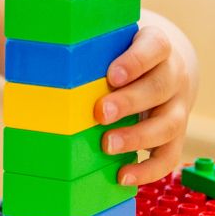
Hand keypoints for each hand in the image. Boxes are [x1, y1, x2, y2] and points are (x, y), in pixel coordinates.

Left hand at [96, 24, 196, 185]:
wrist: (163, 65)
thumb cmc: (123, 51)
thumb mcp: (111, 40)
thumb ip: (87, 49)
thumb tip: (36, 61)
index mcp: (156, 45)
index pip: (154, 47)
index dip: (135, 61)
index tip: (112, 75)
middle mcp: (174, 75)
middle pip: (161, 87)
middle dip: (129, 102)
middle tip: (100, 113)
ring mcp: (178, 106)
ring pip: (169, 123)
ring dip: (138, 137)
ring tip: (107, 145)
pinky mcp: (176, 134)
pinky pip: (169, 155)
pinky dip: (148, 169)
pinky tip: (122, 175)